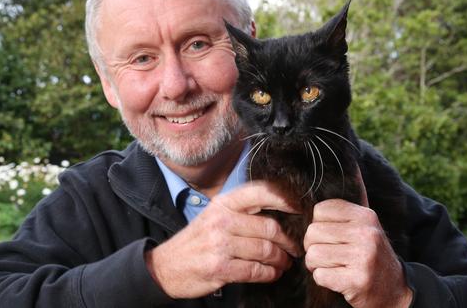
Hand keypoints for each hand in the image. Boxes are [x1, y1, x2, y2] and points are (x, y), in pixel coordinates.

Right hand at [145, 180, 300, 298]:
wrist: (166, 266)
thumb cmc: (198, 240)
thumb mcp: (215, 215)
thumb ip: (243, 210)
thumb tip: (281, 210)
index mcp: (224, 203)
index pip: (261, 192)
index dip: (285, 199)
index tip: (300, 209)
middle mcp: (222, 219)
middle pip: (270, 227)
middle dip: (289, 241)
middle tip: (295, 248)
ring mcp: (220, 244)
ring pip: (266, 250)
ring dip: (281, 260)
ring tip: (284, 263)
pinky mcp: (220, 267)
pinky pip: (257, 271)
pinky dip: (270, 274)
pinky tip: (272, 273)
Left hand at [303, 177, 411, 307]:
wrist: (396, 289)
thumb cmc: (371, 254)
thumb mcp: (366, 226)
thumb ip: (349, 206)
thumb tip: (352, 167)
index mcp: (365, 216)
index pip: (320, 210)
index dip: (317, 225)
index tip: (329, 236)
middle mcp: (366, 233)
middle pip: (313, 233)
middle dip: (313, 247)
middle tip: (327, 254)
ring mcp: (363, 257)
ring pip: (313, 255)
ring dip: (317, 265)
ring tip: (333, 266)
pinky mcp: (358, 280)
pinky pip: (320, 275)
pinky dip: (324, 279)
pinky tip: (339, 278)